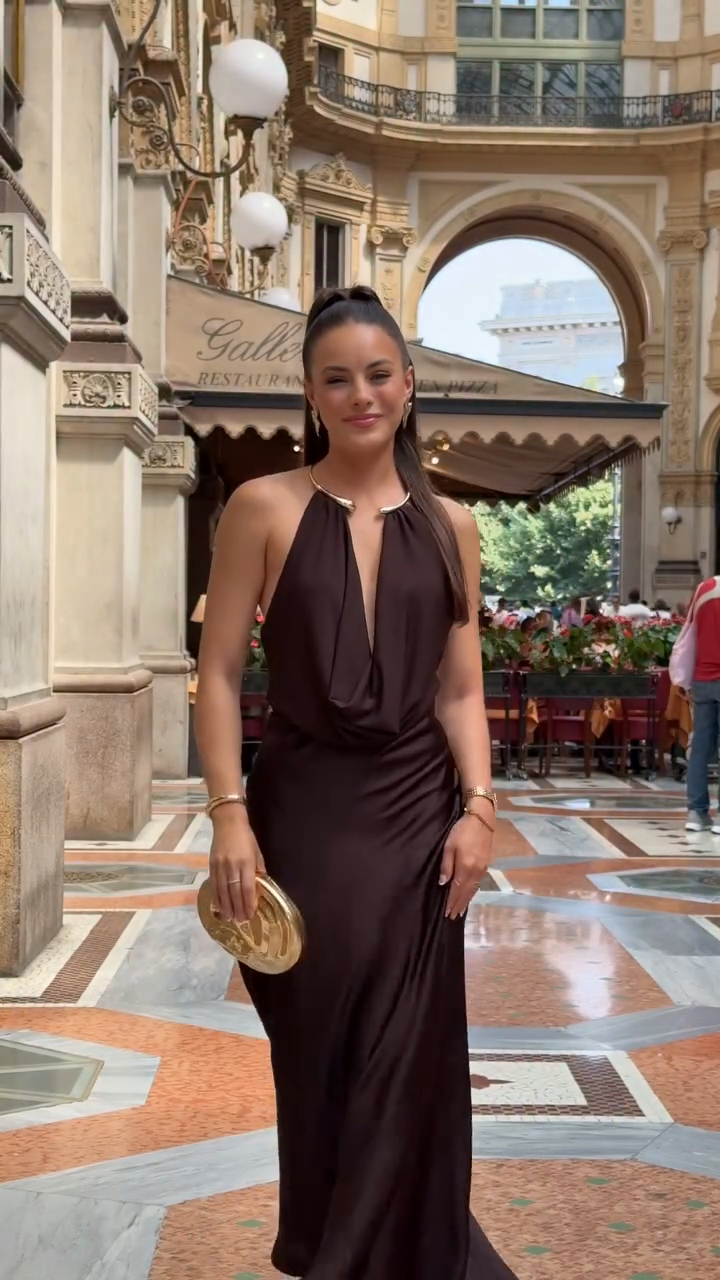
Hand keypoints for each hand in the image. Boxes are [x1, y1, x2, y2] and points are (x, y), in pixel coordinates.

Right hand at [209, 804, 265, 922]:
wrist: (227, 823)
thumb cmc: (246, 837)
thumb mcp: (257, 852)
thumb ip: (258, 870)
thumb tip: (258, 887)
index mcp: (246, 863)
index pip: (247, 887)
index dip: (248, 902)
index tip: (250, 914)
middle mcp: (232, 866)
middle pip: (234, 892)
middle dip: (238, 908)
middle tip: (240, 921)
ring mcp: (220, 866)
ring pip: (223, 891)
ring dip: (226, 906)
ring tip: (229, 918)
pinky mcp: (211, 865)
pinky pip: (214, 885)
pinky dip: (216, 897)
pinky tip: (218, 906)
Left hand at [439, 809, 492, 919]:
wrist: (482, 819)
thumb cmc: (461, 831)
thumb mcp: (449, 846)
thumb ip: (446, 866)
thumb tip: (443, 883)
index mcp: (465, 868)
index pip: (456, 890)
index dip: (451, 902)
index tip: (446, 913)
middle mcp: (476, 872)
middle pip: (466, 892)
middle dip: (459, 905)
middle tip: (453, 917)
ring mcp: (482, 869)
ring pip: (473, 889)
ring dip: (466, 901)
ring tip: (460, 911)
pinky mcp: (486, 864)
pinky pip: (478, 884)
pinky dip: (473, 892)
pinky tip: (470, 895)